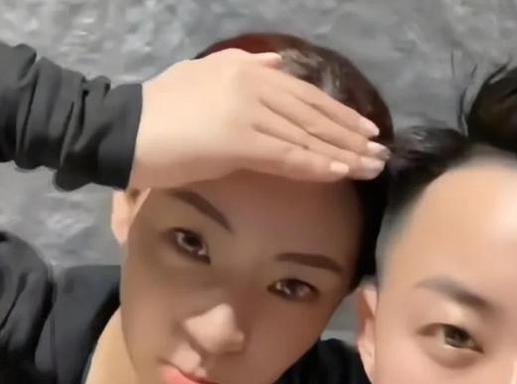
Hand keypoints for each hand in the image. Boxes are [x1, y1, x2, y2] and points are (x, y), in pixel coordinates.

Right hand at [129, 48, 388, 188]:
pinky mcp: (238, 140)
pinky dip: (315, 164)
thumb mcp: (205, 76)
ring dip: (342, 155)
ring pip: (305, 136)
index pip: (306, 96)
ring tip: (371, 168)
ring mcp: (248, 111)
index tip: (367, 131)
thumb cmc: (163, 111)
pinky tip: (339, 173)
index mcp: (249, 70)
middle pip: (313, 114)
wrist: (124, 129)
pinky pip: (286, 155)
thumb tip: (277, 65)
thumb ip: (244, 68)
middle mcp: (254, 84)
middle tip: (380, 153)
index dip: (340, 115)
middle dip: (350, 136)